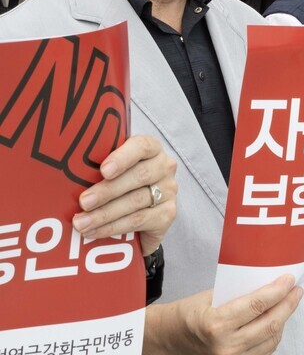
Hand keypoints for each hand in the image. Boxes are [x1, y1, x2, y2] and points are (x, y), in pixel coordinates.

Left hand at [73, 135, 177, 256]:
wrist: (142, 215)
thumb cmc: (119, 185)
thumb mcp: (111, 170)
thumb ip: (96, 166)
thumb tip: (59, 173)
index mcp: (151, 149)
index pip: (142, 146)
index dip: (123, 157)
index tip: (103, 170)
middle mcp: (164, 167)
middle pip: (139, 176)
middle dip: (108, 190)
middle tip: (83, 202)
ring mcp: (168, 191)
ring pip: (136, 201)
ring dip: (105, 214)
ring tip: (81, 223)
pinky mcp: (168, 214)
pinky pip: (139, 221)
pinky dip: (113, 228)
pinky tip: (94, 232)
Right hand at [147, 276, 302, 354]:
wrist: (169, 339)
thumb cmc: (189, 313)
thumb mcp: (211, 296)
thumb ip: (239, 293)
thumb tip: (269, 283)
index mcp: (216, 324)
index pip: (257, 305)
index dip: (278, 291)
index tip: (289, 279)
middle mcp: (226, 346)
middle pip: (270, 324)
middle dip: (288, 305)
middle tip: (296, 290)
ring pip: (271, 340)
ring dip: (283, 320)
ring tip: (288, 304)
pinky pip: (263, 352)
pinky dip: (272, 336)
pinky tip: (275, 322)